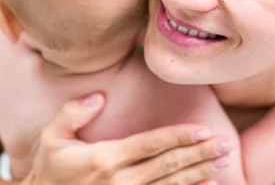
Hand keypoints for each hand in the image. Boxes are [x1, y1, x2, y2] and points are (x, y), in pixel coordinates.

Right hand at [21, 93, 234, 184]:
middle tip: (225, 145)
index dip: (178, 137)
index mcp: (106, 158)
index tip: (202, 130)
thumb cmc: (49, 169)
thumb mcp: (52, 137)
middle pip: (168, 164)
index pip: (151, 144)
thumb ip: (73, 113)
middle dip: (199, 153)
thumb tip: (99, 97)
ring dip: (198, 172)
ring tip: (221, 161)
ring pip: (171, 184)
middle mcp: (121, 180)